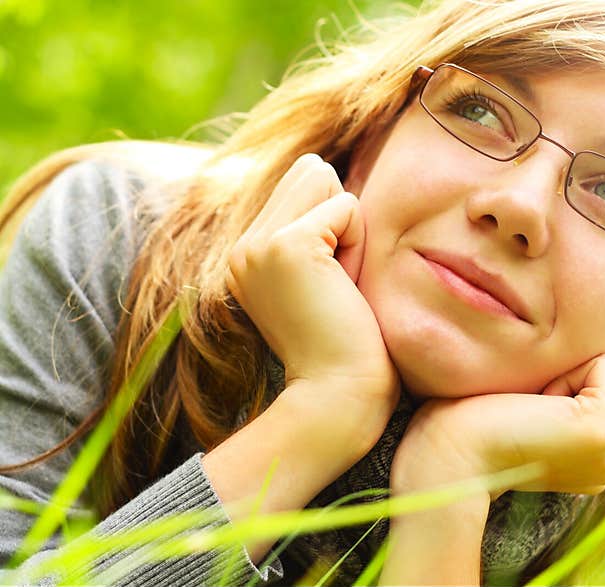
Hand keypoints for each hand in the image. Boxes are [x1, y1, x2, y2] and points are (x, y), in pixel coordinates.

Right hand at [225, 153, 398, 403]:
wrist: (340, 397)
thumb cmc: (347, 347)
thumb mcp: (321, 280)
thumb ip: (313, 232)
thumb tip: (323, 168)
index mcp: (246, 256)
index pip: (301, 185)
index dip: (335, 226)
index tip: (329, 287)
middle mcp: (242, 247)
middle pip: (311, 172)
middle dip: (341, 220)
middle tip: (337, 284)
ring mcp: (257, 245)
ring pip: (324, 178)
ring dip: (350, 230)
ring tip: (339, 284)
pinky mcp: (286, 246)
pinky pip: (347, 205)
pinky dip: (359, 246)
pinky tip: (344, 289)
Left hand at [390, 350, 604, 496]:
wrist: (447, 456)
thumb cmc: (474, 422)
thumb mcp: (544, 403)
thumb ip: (584, 386)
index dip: (581, 373)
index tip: (536, 407)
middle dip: (584, 369)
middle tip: (535, 406)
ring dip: (574, 372)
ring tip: (534, 408)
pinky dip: (565, 374)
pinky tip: (534, 408)